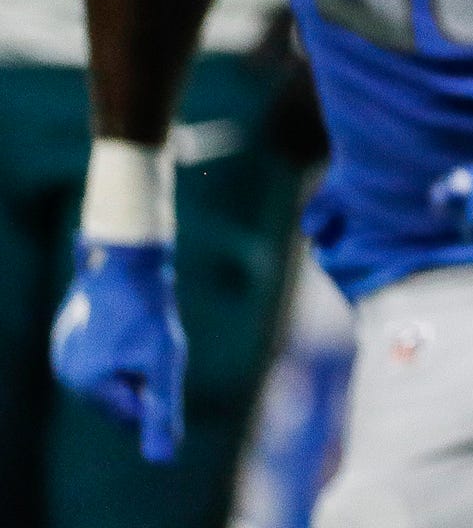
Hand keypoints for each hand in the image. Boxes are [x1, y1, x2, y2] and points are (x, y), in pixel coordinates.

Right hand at [51, 239, 184, 462]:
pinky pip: (104, 347)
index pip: (133, 412)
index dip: (157, 386)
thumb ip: (162, 412)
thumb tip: (164, 460)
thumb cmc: (149, 311)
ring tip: (139, 326)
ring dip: (134, 357)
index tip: (157, 353)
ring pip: (113, 371)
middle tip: (151, 338)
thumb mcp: (165, 364)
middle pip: (121, 393)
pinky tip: (127, 317)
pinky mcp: (70, 328)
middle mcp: (64, 371)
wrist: (129, 256)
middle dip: (143, 373)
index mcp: (83, 385)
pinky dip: (121, 340)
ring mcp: (63, 348)